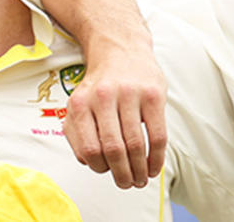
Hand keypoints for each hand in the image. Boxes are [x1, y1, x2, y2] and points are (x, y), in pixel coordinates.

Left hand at [62, 41, 166, 188]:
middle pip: (114, 149)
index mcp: (81, 103)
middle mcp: (103, 97)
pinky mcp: (152, 95)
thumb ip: (76, 130)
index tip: (106, 173)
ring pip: (136, 144)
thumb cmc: (101, 84)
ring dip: (139, 170)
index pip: (89, 148)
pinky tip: (154, 167)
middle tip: (127, 184)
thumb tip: (87, 161)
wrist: (121, 49)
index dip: (99, 168)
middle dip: (122, 174)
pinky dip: (156, 158)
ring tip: (141, 179)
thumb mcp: (79, 101)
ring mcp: (129, 95)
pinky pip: (157, 135)